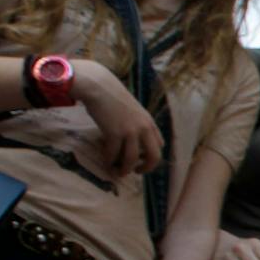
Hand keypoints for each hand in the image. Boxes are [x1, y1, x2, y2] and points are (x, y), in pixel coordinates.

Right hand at [71, 59, 163, 179]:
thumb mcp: (133, 110)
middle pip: (154, 156)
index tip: (143, 160)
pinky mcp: (114, 133)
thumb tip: (134, 140)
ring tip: (118, 172)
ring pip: (132, 159)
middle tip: (137, 173)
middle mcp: (144, 128)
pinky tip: (107, 162)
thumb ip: (137, 124)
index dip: (153, 156)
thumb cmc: (113, 97)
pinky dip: (110, 160)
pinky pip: (114, 154)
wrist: (99, 86)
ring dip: (125, 169)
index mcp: (149, 122)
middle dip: (147, 168)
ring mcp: (130, 131)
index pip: (160, 145)